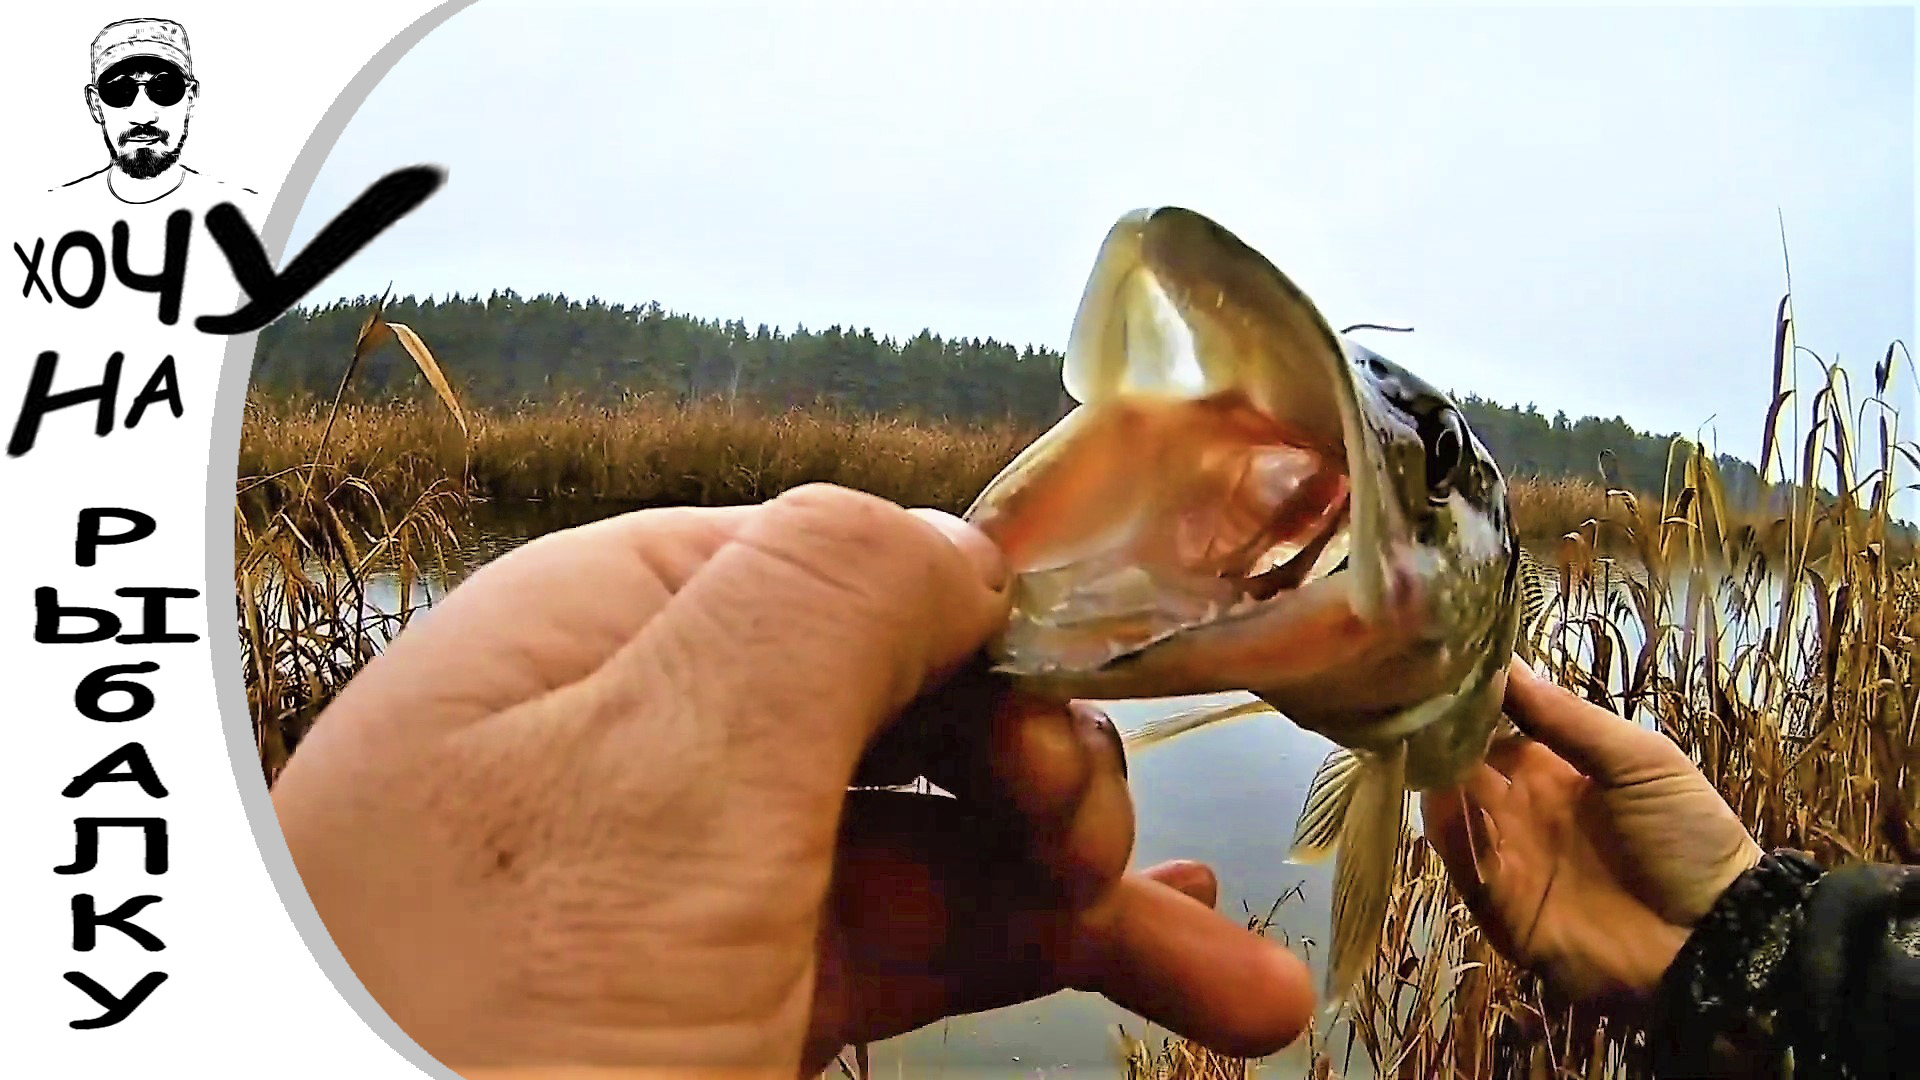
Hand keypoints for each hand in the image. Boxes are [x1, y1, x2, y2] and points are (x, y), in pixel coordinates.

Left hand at [270, 484, 1313, 1076]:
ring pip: (939, 843)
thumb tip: (958, 542)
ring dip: (1098, 892)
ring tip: (1230, 974)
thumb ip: (823, 600)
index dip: (988, 615)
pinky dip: (1042, 955)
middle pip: (911, 704)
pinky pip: (919, 946)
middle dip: (1050, 765)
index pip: (841, 565)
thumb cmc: (483, 1018)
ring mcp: (699, 889)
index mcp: (610, 633)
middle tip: (1111, 848)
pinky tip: (1169, 973)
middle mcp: (651, 745)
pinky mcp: (736, 1009)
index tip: (1107, 680)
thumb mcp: (664, 768)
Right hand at [1421, 657, 1762, 1008]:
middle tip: (1405, 697)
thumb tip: (1504, 661)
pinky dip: (1451, 835)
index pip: (1493, 725)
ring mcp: (1507, 856)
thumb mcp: (1640, 760)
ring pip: (1451, 810)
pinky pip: (1464, 867)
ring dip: (1436, 779)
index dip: (1467, 696)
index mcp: (1551, 769)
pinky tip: (1446, 802)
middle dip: (1436, 734)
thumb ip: (1569, 718)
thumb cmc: (1687, 836)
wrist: (1714, 936)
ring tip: (1417, 743)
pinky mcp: (1500, 907)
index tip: (1434, 659)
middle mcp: (1519, 807)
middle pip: (1460, 764)